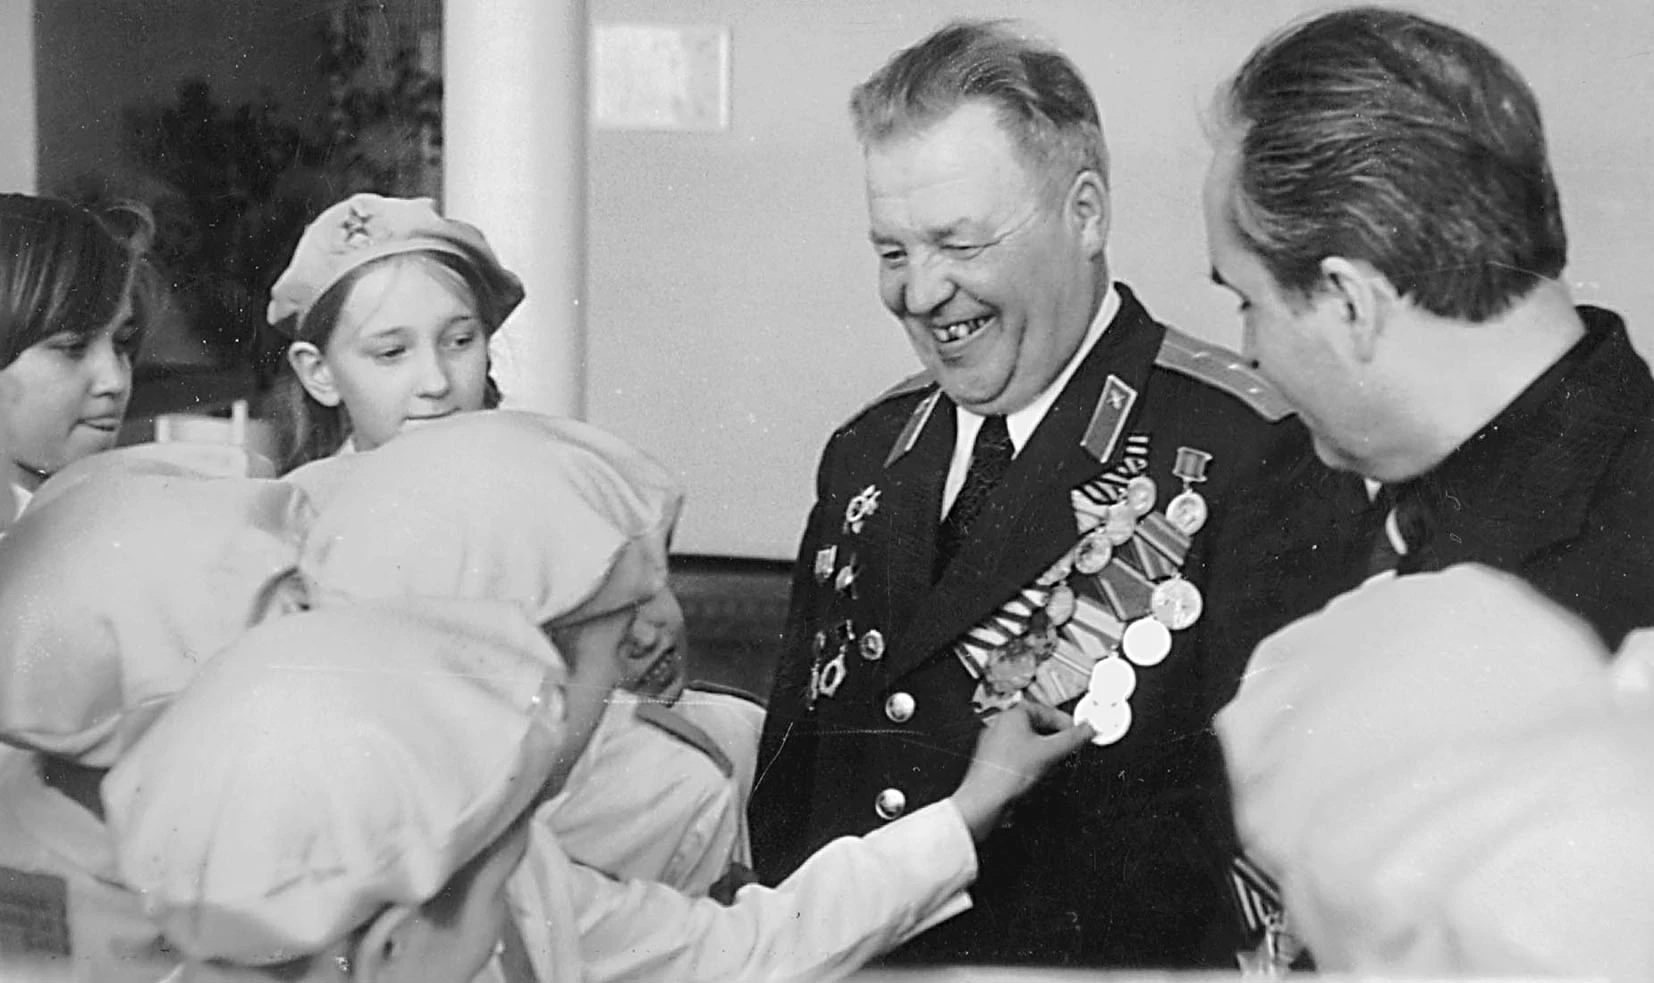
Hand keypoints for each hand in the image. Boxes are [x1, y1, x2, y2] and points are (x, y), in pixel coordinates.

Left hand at [949, 701, 1094, 840]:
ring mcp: (996, 744)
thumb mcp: (1049, 752)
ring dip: (1044, 753)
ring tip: (1051, 764)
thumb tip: (1088, 729)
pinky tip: (1035, 776)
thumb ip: (1072, 739)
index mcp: (1012, 715)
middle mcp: (1001, 726)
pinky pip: (1019, 757)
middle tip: (1067, 748)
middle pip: (1037, 726)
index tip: (1078, 731)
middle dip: (1055, 739)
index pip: (1046, 710)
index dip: (1065, 721)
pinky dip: (1031, 763)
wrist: (984, 799)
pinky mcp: (995, 762)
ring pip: (1029, 743)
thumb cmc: (1005, 773)